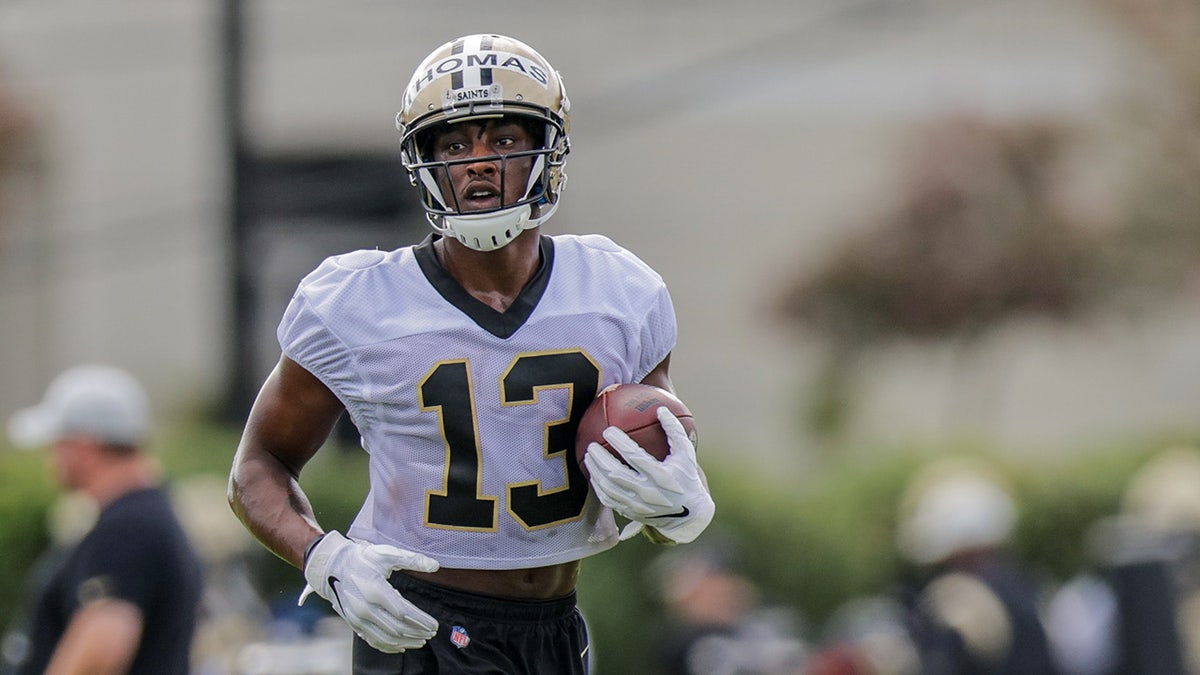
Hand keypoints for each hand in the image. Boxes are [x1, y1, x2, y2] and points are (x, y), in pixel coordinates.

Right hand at [299, 530, 439, 652]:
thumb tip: (435, 566)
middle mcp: (365, 608)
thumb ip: (412, 560)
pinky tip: (401, 647)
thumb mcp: (386, 554)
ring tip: (421, 640)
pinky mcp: (353, 623)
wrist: (332, 566)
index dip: (421, 621)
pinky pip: (373, 640)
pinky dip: (389, 646)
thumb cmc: (362, 558)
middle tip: (431, 633)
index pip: (404, 612)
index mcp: (375, 590)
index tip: (434, 625)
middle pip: (397, 628)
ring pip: (386, 638)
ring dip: (405, 642)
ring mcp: (357, 618)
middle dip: (417, 632)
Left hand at [583, 406, 714, 543]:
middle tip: (591, 445)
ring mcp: (638, 505)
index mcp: (661, 476)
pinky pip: (608, 500)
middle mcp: (648, 492)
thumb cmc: (686, 476)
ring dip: (595, 472)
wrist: (689, 514)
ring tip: (587, 457)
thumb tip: (660, 408)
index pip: (635, 457)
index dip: (619, 443)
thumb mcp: (686, 453)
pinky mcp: (631, 513)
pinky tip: (592, 475)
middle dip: (600, 459)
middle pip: (616, 474)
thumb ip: (674, 431)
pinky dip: (598, 487)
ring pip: (608, 488)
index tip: (608, 430)